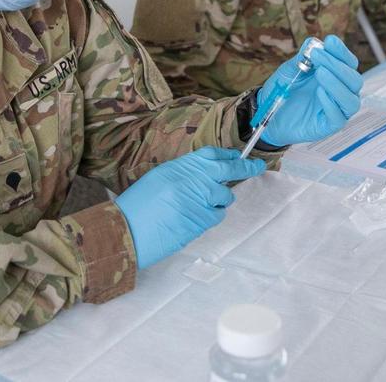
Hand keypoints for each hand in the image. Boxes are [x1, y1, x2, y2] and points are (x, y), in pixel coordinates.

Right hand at [114, 147, 264, 267]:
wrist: (128, 231)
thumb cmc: (137, 207)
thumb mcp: (159, 179)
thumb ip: (184, 174)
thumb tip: (206, 175)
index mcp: (179, 166)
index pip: (210, 154)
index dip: (227, 154)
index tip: (236, 155)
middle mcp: (193, 178)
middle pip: (228, 169)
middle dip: (246, 167)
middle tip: (257, 166)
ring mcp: (200, 198)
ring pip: (224, 197)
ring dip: (217, 202)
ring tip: (194, 208)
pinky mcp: (203, 218)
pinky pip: (217, 215)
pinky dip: (209, 218)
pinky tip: (191, 221)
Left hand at [257, 35, 362, 146]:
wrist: (269, 112)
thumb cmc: (285, 90)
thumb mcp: (291, 69)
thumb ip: (303, 58)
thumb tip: (313, 42)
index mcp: (336, 76)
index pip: (349, 63)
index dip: (342, 52)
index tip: (330, 41)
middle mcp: (341, 92)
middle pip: (354, 80)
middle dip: (337, 65)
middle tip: (318, 56)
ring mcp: (337, 110)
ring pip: (351, 100)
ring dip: (337, 84)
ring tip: (320, 73)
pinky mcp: (329, 125)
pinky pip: (338, 117)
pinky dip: (331, 103)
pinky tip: (319, 92)